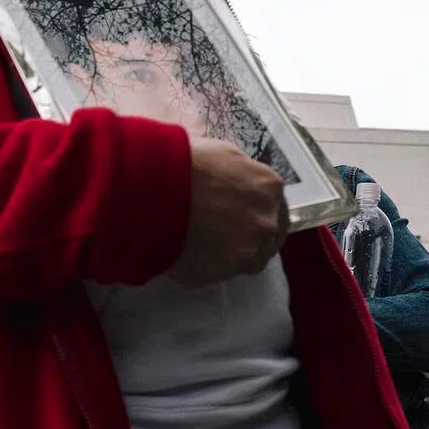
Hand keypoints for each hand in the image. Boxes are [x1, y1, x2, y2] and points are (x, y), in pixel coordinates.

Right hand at [168, 139, 288, 287]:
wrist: (151, 190)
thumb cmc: (183, 162)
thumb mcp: (221, 154)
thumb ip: (240, 174)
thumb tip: (236, 182)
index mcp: (268, 188)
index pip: (276, 210)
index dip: (258, 215)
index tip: (243, 219)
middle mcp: (264, 222)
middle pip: (267, 241)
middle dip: (251, 240)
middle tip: (225, 238)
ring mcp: (243, 252)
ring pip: (246, 263)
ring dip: (232, 258)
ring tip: (204, 250)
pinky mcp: (216, 274)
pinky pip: (215, 275)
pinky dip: (204, 268)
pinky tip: (185, 254)